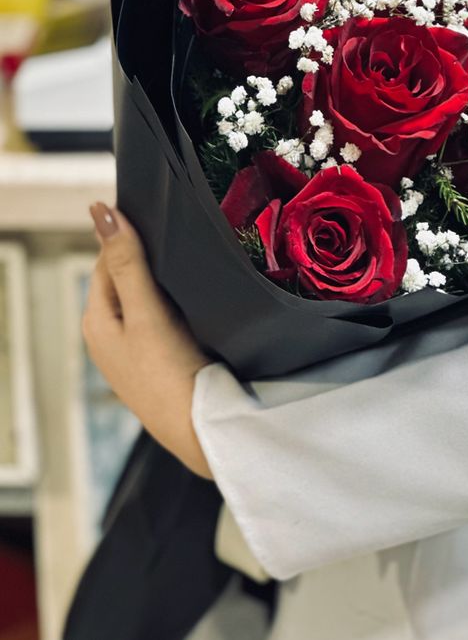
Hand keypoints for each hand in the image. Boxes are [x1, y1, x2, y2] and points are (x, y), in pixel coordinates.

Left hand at [83, 203, 212, 478]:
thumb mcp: (145, 312)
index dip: (129, 236)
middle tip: (184, 239)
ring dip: (167, 282)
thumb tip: (100, 210)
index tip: (160, 217)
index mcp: (96, 320)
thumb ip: (126, 261)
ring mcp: (134, 349)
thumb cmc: (167, 373)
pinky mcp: (160, 359)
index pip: (106, 260)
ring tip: (194, 265)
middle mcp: (109, 334)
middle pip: (127, 278)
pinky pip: (165, 317)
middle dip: (150, 258)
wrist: (200, 429)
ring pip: (148, 297)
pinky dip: (179, 304)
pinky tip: (199, 300)